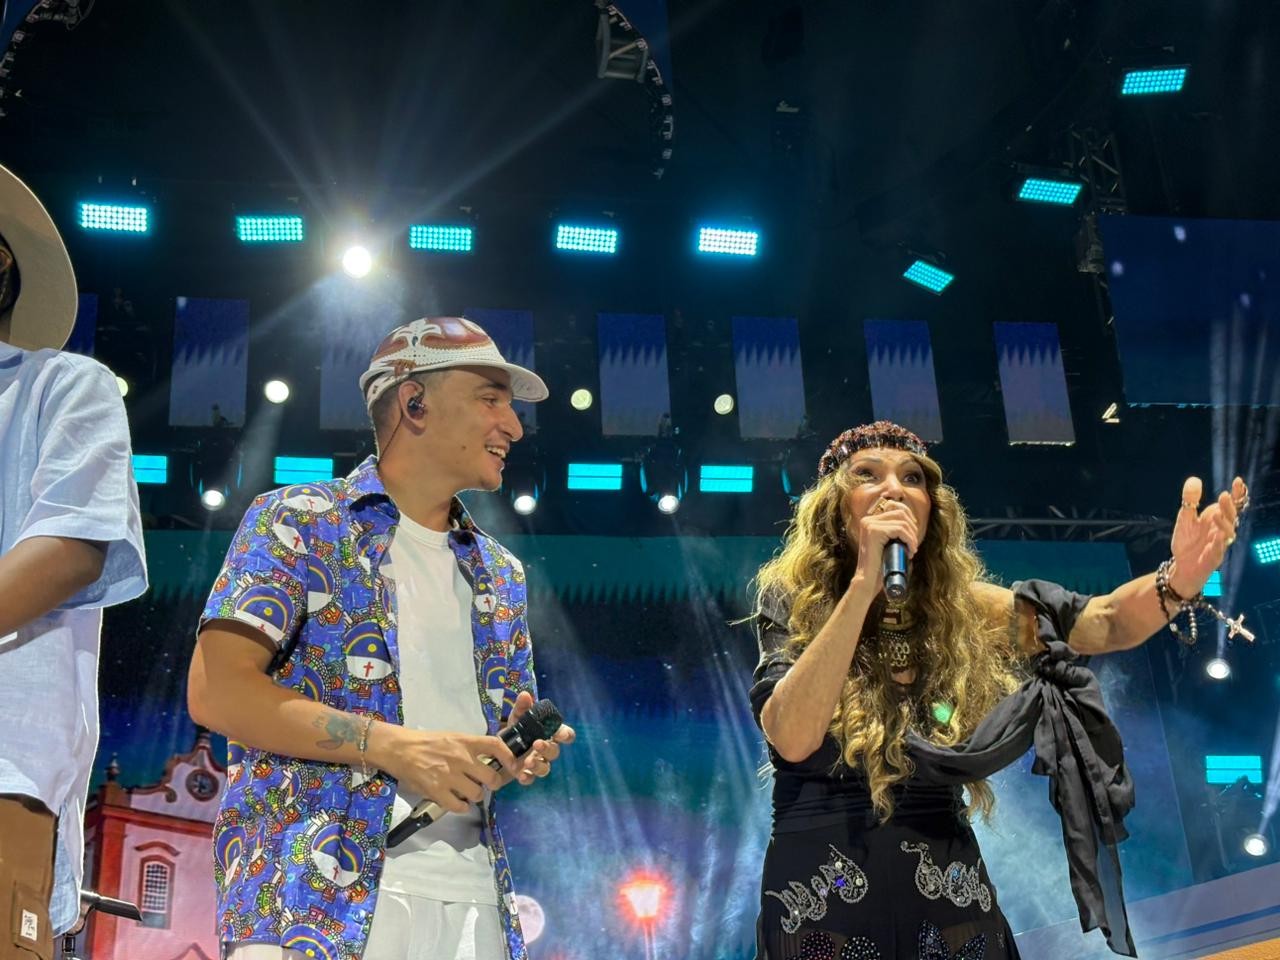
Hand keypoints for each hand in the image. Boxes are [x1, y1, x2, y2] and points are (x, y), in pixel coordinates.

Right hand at [369, 724, 519, 814]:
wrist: (400, 749)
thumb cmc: (426, 742)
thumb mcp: (452, 737)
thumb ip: (470, 747)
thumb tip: (490, 759)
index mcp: (465, 742)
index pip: (496, 746)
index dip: (509, 757)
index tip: (514, 766)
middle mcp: (461, 758)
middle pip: (491, 777)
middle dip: (492, 784)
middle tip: (486, 784)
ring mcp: (450, 776)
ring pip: (477, 794)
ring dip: (475, 796)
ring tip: (467, 792)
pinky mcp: (438, 792)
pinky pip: (460, 807)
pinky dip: (462, 807)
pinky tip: (457, 802)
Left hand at [506, 690, 575, 786]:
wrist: (496, 747)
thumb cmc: (515, 730)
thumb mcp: (516, 718)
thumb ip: (522, 708)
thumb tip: (525, 695)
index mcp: (548, 734)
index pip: (565, 735)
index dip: (566, 735)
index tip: (562, 735)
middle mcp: (546, 749)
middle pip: (554, 752)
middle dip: (548, 748)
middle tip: (537, 744)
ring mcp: (537, 763)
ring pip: (545, 768)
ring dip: (539, 765)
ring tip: (528, 762)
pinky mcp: (525, 773)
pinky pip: (531, 779)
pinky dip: (528, 778)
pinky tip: (521, 775)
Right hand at [849, 498, 919, 597]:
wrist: (867, 581)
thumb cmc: (880, 566)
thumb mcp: (888, 544)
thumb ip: (895, 532)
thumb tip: (914, 523)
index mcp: (870, 521)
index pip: (895, 507)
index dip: (909, 519)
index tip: (913, 536)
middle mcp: (868, 520)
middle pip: (900, 512)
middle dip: (912, 528)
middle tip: (913, 545)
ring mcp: (869, 524)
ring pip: (902, 521)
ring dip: (912, 536)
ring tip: (912, 549)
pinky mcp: (874, 531)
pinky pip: (900, 529)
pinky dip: (909, 540)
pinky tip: (910, 551)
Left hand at [1169, 476, 1246, 596]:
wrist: (1181, 566)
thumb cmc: (1187, 541)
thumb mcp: (1185, 518)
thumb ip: (1190, 501)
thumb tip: (1194, 480)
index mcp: (1216, 518)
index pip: (1230, 504)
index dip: (1236, 493)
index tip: (1237, 480)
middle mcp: (1221, 530)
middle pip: (1231, 517)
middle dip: (1229, 506)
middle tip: (1223, 495)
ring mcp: (1219, 544)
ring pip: (1228, 533)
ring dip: (1224, 523)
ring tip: (1215, 514)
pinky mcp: (1213, 558)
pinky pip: (1219, 551)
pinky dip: (1218, 544)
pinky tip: (1216, 538)